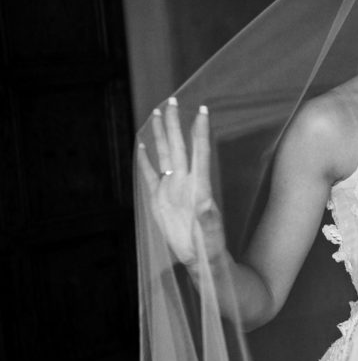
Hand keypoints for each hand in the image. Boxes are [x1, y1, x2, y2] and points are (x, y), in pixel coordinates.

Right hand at [137, 98, 223, 266]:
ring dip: (160, 135)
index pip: (200, 152)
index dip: (200, 132)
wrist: (202, 261)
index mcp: (199, 187)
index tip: (203, 110)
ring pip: (164, 155)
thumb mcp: (212, 235)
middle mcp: (185, 183)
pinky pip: (150, 175)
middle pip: (179, 146)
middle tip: (172, 100)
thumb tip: (206, 204)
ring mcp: (171, 189)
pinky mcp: (159, 200)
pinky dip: (144, 160)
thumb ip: (208, 219)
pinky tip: (141, 146)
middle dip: (175, 123)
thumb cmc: (211, 249)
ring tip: (157, 113)